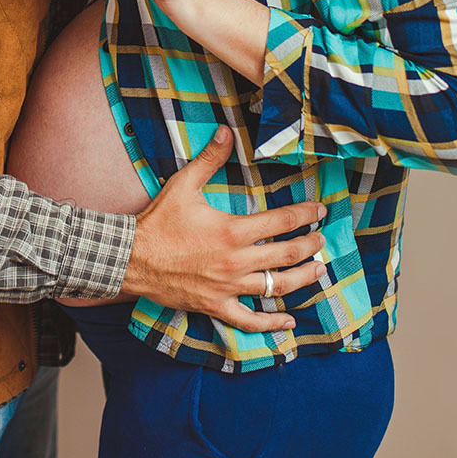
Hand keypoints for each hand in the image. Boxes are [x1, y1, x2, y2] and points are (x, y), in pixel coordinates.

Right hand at [121, 127, 326, 331]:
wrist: (132, 259)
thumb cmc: (158, 222)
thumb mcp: (184, 185)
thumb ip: (209, 159)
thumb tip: (226, 131)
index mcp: (232, 231)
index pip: (282, 221)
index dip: (305, 215)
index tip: (319, 211)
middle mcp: (236, 261)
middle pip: (286, 255)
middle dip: (311, 246)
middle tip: (323, 239)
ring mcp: (228, 288)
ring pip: (277, 287)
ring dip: (303, 278)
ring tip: (319, 270)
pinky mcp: (217, 306)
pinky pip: (250, 321)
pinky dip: (271, 326)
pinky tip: (289, 323)